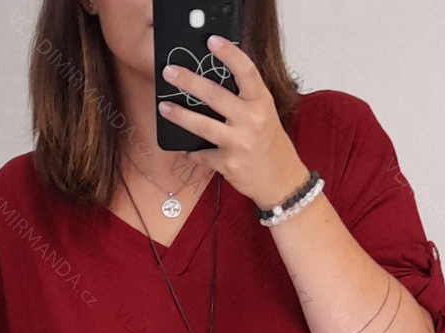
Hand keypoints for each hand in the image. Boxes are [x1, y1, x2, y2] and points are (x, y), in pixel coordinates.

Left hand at [158, 34, 310, 209]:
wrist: (280, 180)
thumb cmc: (269, 143)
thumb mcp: (264, 114)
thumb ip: (245, 98)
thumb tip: (212, 80)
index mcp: (261, 102)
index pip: (246, 71)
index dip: (228, 53)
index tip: (211, 41)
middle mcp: (251, 120)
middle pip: (215, 95)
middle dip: (188, 82)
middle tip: (169, 72)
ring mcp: (239, 143)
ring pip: (202, 125)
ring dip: (180, 115)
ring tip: (164, 107)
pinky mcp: (228, 163)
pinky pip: (202, 154)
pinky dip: (192, 152)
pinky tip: (185, 149)